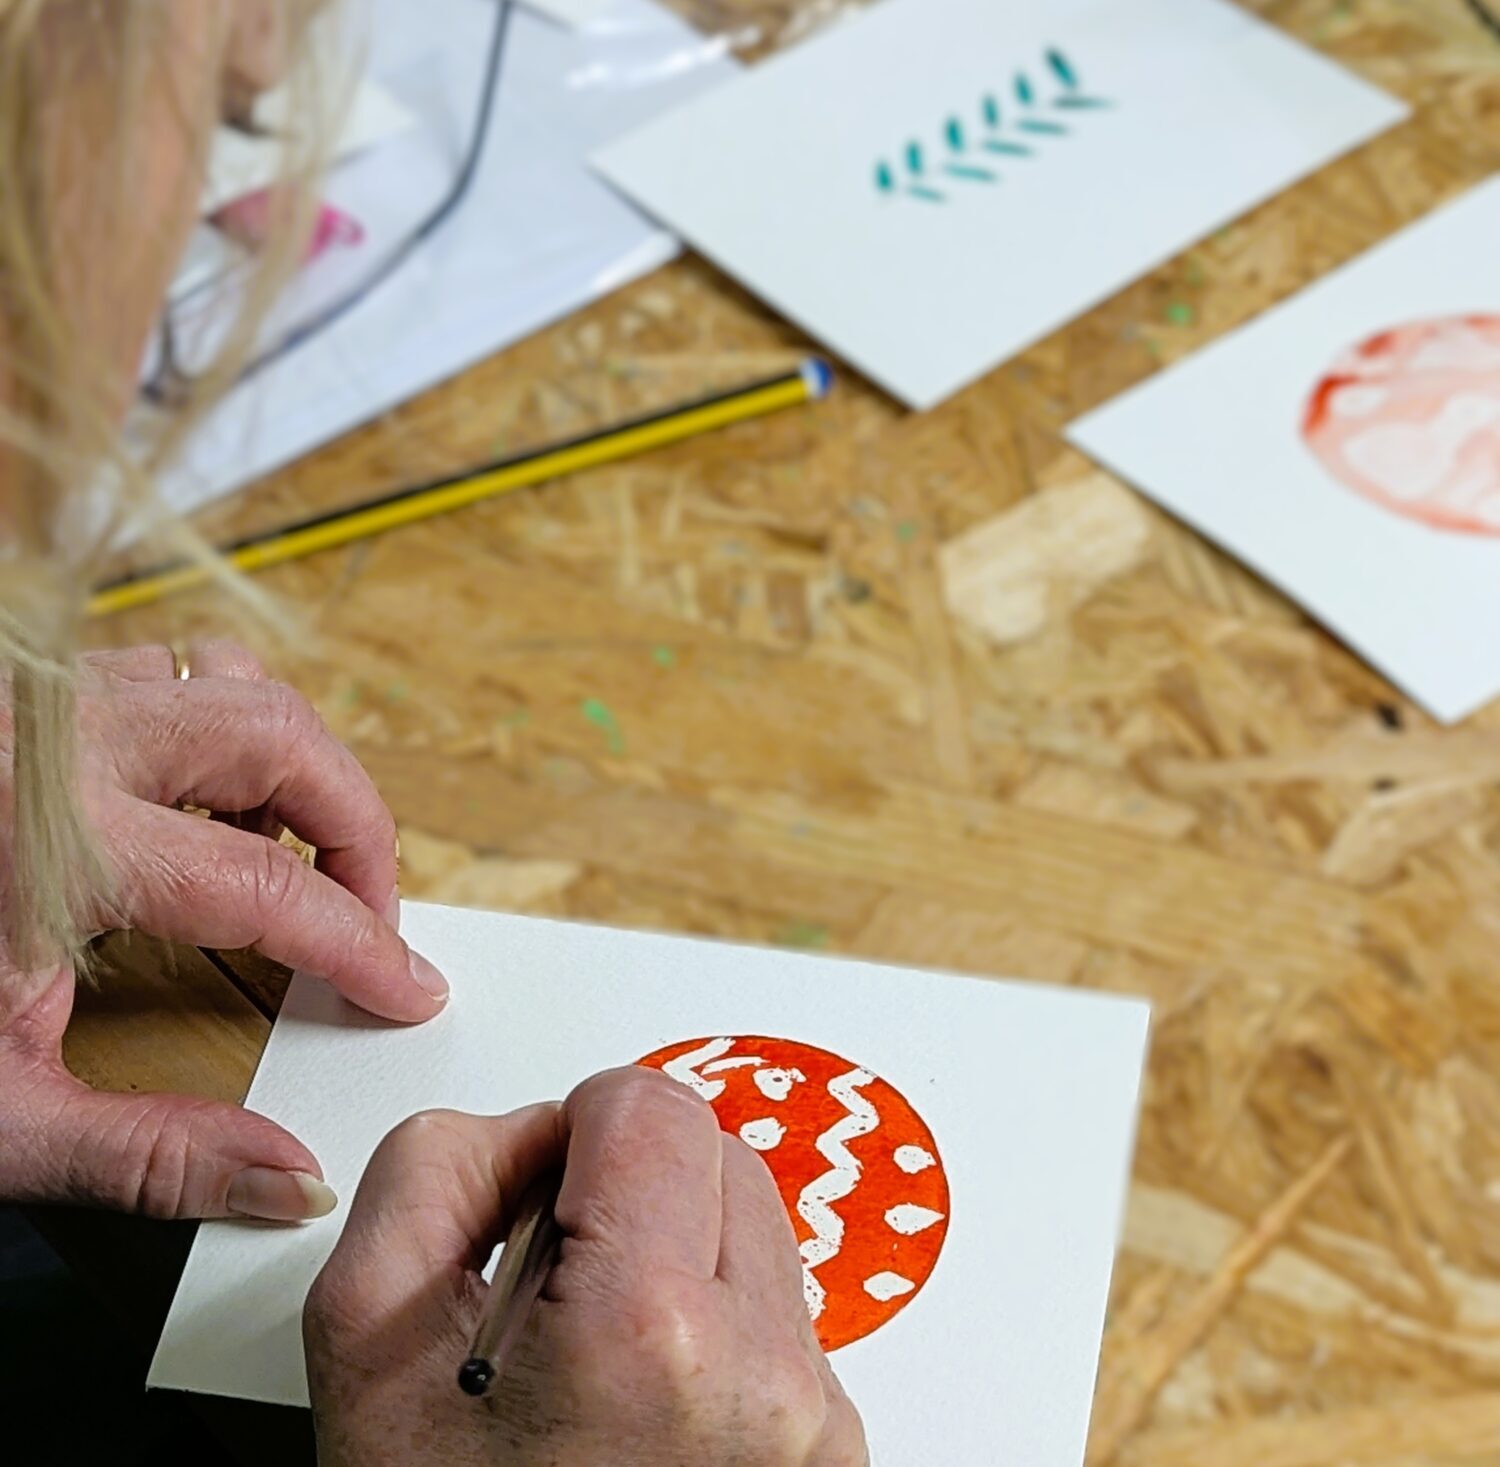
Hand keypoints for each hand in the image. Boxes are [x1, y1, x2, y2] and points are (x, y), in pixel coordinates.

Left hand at [0, 642, 446, 1219]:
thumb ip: (150, 1155)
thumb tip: (281, 1177)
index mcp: (54, 848)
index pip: (272, 889)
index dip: (362, 945)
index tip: (404, 986)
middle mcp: (55, 747)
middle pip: (282, 741)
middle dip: (358, 829)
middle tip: (367, 915)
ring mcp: (37, 704)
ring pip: (230, 684)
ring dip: (294, 769)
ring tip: (295, 856)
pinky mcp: (22, 696)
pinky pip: (167, 674)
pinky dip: (221, 734)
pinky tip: (206, 812)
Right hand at [305, 1068, 867, 1466]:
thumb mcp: (367, 1337)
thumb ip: (437, 1169)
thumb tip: (535, 1129)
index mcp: (649, 1328)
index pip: (652, 1104)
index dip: (575, 1132)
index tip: (538, 1199)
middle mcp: (761, 1373)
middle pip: (716, 1151)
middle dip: (631, 1185)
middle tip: (558, 1281)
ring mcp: (811, 1420)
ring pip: (755, 1225)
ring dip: (677, 1250)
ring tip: (597, 1349)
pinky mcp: (834, 1448)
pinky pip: (781, 1314)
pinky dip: (714, 1322)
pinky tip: (644, 1393)